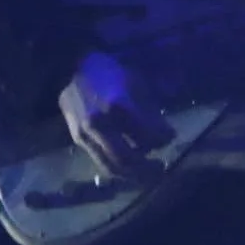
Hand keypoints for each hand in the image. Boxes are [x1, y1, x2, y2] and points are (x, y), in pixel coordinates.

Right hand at [60, 52, 169, 178]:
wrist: (72, 70)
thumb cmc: (112, 74)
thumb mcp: (138, 85)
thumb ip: (151, 113)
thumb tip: (167, 136)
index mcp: (119, 106)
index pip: (148, 136)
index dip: (164, 140)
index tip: (171, 137)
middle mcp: (100, 123)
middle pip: (127, 158)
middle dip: (147, 167)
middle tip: (161, 167)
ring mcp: (85, 133)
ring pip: (111, 166)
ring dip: (132, 174)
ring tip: (147, 173)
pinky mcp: (77, 139)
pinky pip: (99, 161)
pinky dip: (117, 168)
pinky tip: (129, 167)